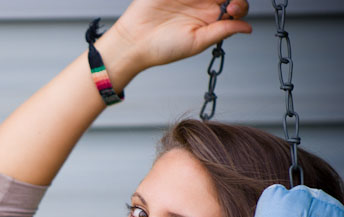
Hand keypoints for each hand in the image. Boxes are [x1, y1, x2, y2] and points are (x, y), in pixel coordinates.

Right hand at [100, 0, 250, 88]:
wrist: (133, 42)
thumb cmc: (162, 48)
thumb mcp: (197, 42)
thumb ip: (222, 32)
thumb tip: (248, 28)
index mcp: (210, 19)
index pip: (236, 5)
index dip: (239, 4)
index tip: (231, 8)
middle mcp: (202, 3)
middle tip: (225, 1)